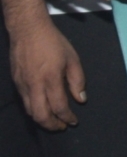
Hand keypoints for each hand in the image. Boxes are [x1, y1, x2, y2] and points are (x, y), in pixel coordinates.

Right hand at [8, 15, 81, 129]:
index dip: (67, 117)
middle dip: (52, 125)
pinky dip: (34, 110)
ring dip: (42, 120)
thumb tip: (80, 99)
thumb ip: (77, 80)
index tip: (74, 121)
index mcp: (50, 79)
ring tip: (54, 121)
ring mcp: (22, 85)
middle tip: (63, 126)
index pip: (58, 107)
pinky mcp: (16, 82)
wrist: (28, 30)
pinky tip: (42, 108)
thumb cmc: (53, 43)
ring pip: (30, 111)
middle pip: (40, 115)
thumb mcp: (72, 59)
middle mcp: (34, 85)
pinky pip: (24, 102)